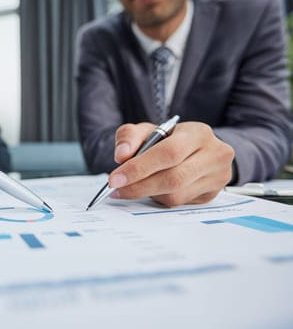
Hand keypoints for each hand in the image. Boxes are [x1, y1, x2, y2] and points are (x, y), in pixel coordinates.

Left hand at [109, 121, 234, 205]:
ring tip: (134, 187)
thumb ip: (129, 137)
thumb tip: (121, 156)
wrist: (194, 150)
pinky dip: (160, 199)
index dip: (139, 168)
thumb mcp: (147, 130)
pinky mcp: (213, 194)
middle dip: (139, 186)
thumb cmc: (169, 140)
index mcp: (198, 133)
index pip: (168, 153)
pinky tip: (152, 190)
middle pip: (174, 178)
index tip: (115, 178)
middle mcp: (214, 154)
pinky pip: (180, 203)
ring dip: (149, 194)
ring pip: (176, 195)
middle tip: (117, 189)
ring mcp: (218, 176)